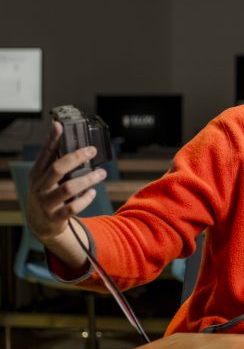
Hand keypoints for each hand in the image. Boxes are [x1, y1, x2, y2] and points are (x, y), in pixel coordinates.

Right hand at [26, 120, 106, 244]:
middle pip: (57, 169)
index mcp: (36, 174)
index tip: (60, 126)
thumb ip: (54, 160)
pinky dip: (85, 199)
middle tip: (92, 150)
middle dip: (76, 158)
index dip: (52, 140)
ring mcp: (47, 203)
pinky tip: (93, 192)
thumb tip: (63, 133)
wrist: (39, 223)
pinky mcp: (56, 217)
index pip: (44, 154)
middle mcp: (40, 187)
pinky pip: (73, 207)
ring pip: (68, 188)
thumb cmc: (46, 194)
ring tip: (101, 173)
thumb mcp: (45, 178)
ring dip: (88, 179)